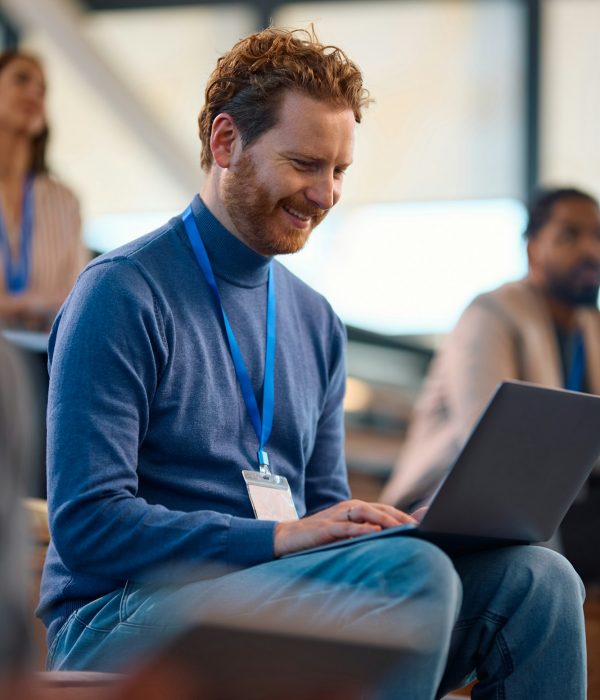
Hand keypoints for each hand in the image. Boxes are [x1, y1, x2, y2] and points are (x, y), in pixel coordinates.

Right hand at [273, 500, 416, 557]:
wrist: (285, 538)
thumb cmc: (316, 539)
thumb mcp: (343, 536)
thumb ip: (363, 534)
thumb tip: (386, 541)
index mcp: (353, 510)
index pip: (383, 510)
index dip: (402, 516)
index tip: (422, 524)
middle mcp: (346, 509)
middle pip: (378, 508)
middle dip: (400, 517)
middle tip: (419, 527)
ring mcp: (335, 517)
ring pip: (365, 513)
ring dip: (385, 520)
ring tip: (403, 527)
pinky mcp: (325, 527)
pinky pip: (346, 527)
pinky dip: (361, 529)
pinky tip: (375, 533)